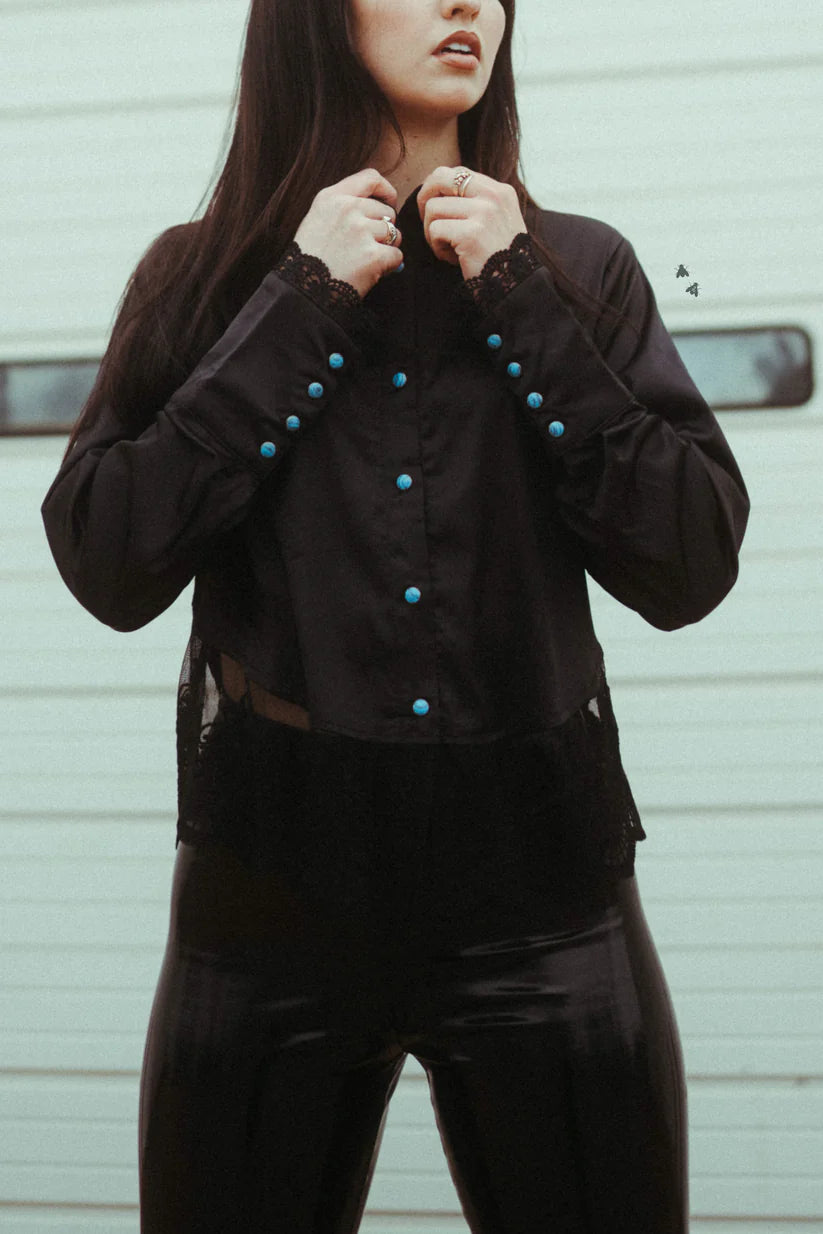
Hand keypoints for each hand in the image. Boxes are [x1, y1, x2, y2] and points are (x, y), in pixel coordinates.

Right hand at [293, 168, 403, 298]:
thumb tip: (383, 216)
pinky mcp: (372, 255)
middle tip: (369, 247)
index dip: (386, 191)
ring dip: (388, 248)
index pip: (371, 178)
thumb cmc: (310, 260)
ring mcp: (360, 231)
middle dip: (385, 230)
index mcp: (331, 197)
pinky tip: (372, 272)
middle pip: (387, 212)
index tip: (388, 204)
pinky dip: (389, 266)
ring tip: (367, 260)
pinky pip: (397, 256)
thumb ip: (345, 209)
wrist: (303, 290)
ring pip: (395, 234)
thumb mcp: (317, 220)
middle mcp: (347, 209)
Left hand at [417, 166, 527, 280]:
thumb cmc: (501, 259)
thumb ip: (477, 202)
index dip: (437, 188)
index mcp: (499, 191)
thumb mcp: (498, 220)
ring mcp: (483, 213)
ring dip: (433, 232)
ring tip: (449, 248)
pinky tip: (453, 259)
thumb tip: (438, 190)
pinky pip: (435, 230)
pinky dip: (437, 248)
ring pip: (433, 208)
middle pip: (440, 178)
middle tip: (429, 222)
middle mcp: (493, 197)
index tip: (435, 208)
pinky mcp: (471, 234)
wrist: (517, 286)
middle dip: (425, 200)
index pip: (457, 172)